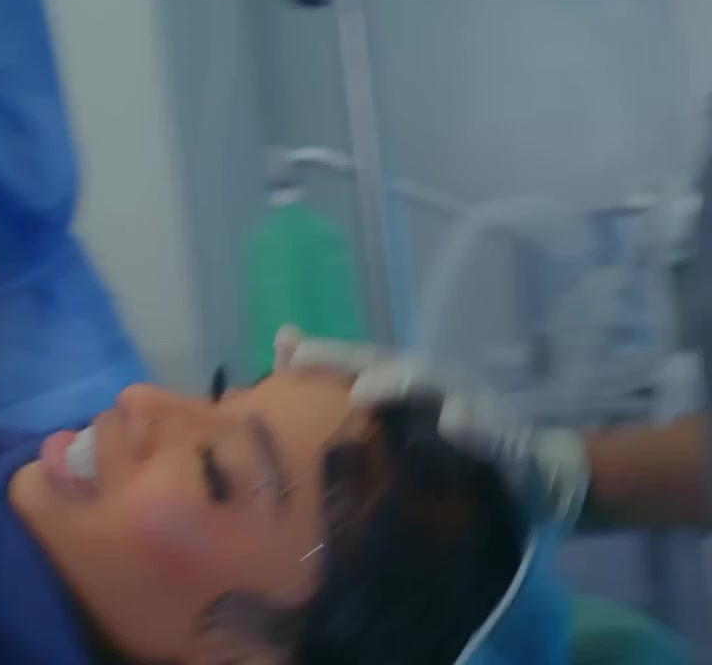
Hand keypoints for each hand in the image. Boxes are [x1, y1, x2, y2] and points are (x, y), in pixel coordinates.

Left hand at [273, 328, 587, 527]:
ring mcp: (473, 405)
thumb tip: (283, 345)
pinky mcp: (507, 437)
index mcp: (407, 382)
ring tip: (367, 390)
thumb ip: (339, 387)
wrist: (534, 471)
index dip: (325, 354)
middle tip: (313, 364)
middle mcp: (437, 384)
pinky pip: (492, 431)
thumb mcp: (396, 423)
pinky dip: (473, 426)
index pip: (360, 360)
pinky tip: (453, 427)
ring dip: (403, 383)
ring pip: (440, 384)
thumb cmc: (449, 444)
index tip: (286, 351)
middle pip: (393, 363)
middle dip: (352, 360)